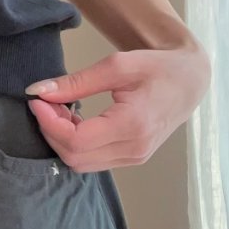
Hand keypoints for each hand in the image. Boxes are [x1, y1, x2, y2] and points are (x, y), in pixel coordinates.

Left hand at [24, 45, 210, 172]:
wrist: (190, 80)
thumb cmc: (157, 67)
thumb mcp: (116, 66)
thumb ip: (76, 82)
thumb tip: (38, 91)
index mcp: (133, 125)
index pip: (76, 140)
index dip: (48, 123)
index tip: (38, 100)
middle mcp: (135, 149)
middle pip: (74, 157)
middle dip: (51, 131)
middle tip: (46, 103)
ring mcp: (135, 158)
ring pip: (81, 163)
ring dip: (61, 139)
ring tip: (60, 110)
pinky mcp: (132, 158)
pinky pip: (93, 161)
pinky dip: (75, 144)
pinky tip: (74, 121)